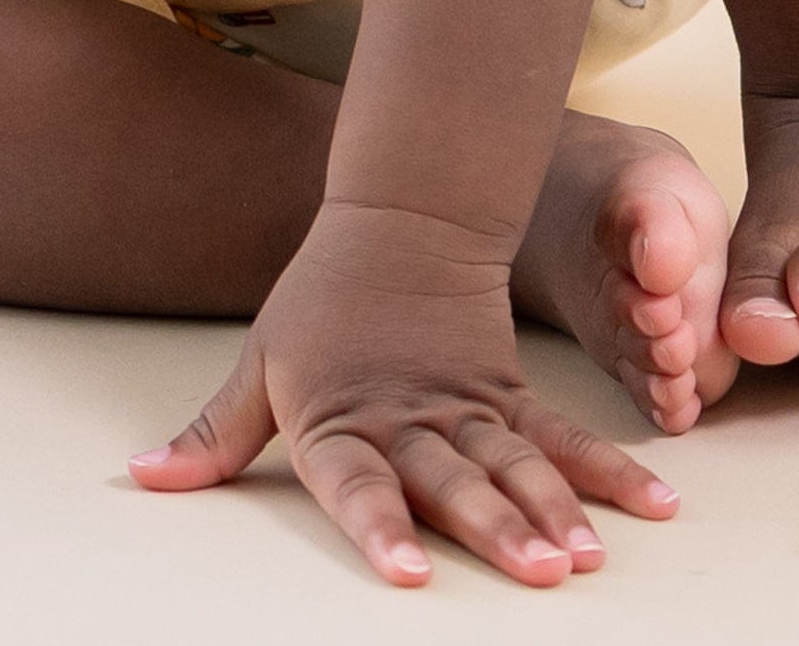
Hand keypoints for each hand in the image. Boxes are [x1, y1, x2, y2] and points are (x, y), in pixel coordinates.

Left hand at [129, 199, 678, 587]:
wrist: (397, 220)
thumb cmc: (318, 307)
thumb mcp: (259, 367)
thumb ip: (214, 436)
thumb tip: (143, 478)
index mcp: (341, 418)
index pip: (357, 482)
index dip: (379, 528)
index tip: (408, 577)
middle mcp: (410, 418)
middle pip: (454, 479)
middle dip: (496, 529)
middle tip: (540, 575)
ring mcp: (468, 408)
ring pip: (516, 462)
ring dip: (556, 510)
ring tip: (590, 557)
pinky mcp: (512, 397)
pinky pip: (565, 437)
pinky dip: (610, 470)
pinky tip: (655, 504)